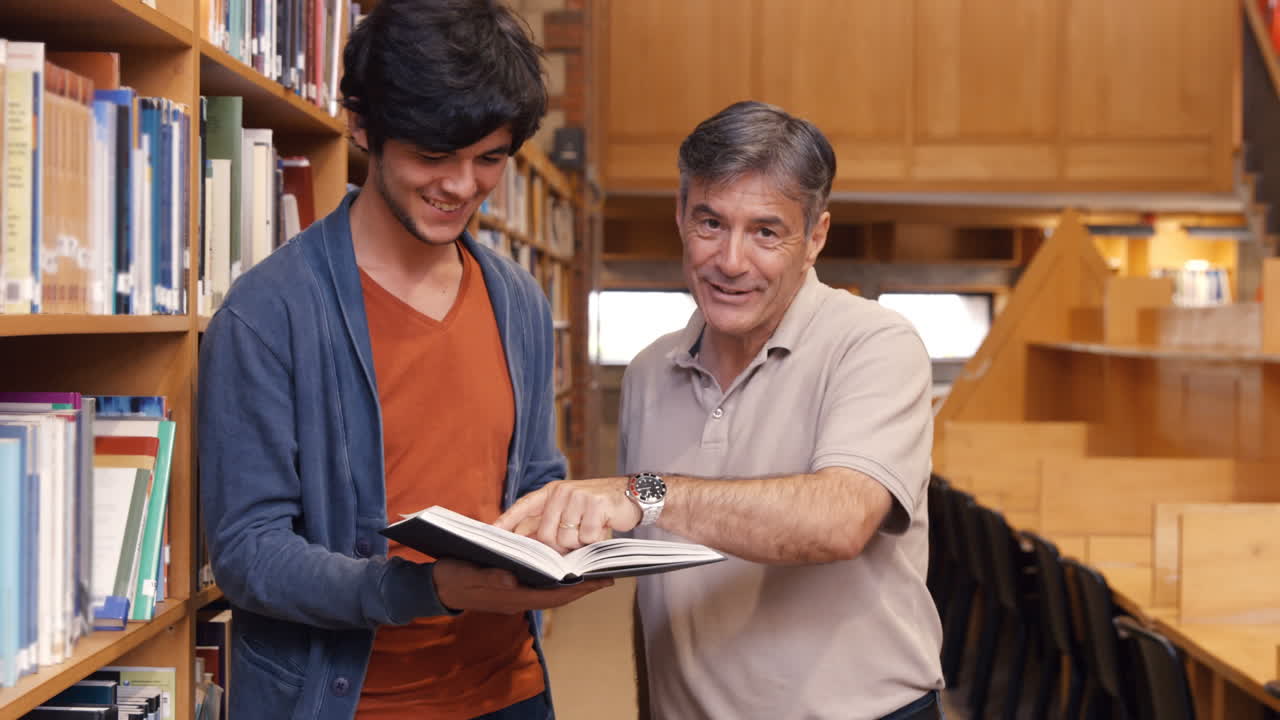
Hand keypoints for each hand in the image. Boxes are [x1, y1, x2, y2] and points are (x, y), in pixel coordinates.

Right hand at [432, 557, 612, 613]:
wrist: (434, 586)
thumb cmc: (451, 578)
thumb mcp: (468, 574)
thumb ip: (489, 577)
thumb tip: (513, 579)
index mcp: (512, 597)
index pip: (555, 595)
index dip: (581, 588)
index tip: (604, 579)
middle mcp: (518, 599)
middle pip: (558, 595)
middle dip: (583, 585)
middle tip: (608, 571)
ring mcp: (514, 596)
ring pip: (551, 591)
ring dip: (571, 581)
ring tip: (591, 567)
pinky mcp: (510, 589)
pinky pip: (540, 585)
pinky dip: (555, 576)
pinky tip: (563, 565)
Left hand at [495, 477, 641, 552]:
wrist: (632, 495)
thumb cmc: (598, 508)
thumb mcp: (571, 509)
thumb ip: (550, 522)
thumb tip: (527, 541)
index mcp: (552, 491)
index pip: (524, 506)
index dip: (506, 520)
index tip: (490, 532)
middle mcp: (562, 491)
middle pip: (545, 535)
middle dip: (559, 547)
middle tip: (576, 541)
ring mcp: (578, 496)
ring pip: (566, 539)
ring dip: (580, 543)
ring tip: (591, 530)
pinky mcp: (595, 504)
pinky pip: (586, 538)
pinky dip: (596, 540)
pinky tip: (603, 527)